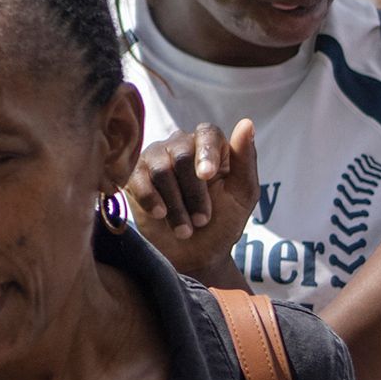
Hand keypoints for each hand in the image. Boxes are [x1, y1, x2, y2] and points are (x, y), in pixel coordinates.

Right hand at [126, 119, 258, 285]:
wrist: (195, 256)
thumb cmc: (222, 222)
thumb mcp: (242, 195)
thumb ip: (246, 160)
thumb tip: (247, 123)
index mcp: (210, 146)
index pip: (207, 133)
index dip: (206, 153)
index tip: (207, 176)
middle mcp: (180, 146)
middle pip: (182, 155)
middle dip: (193, 192)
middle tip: (201, 220)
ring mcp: (154, 159)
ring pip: (160, 169)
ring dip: (175, 204)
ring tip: (184, 229)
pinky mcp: (134, 176)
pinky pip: (137, 180)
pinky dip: (151, 200)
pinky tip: (160, 215)